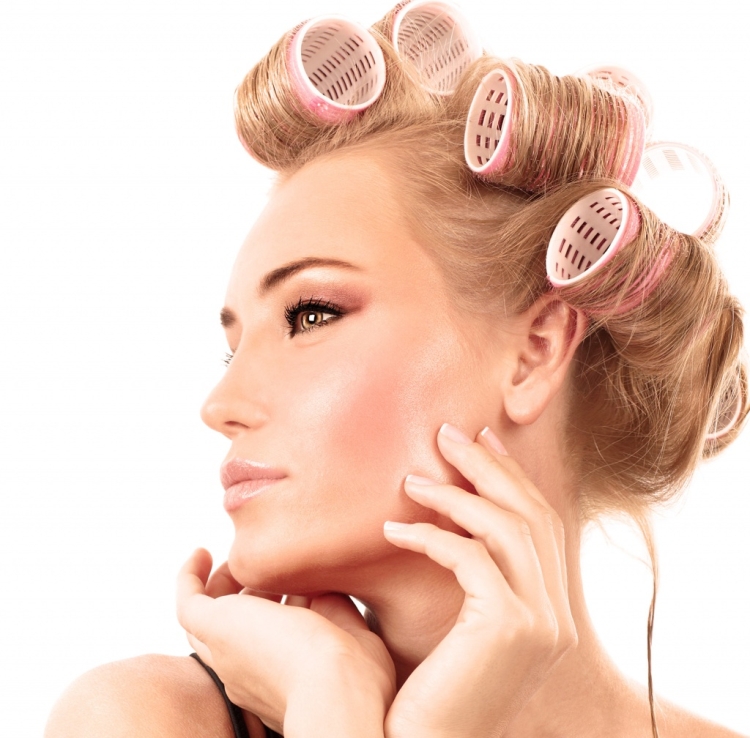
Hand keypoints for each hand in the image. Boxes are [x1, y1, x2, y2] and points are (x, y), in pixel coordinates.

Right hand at [176, 549, 395, 735]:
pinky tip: (201, 553)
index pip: (264, 643)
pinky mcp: (217, 628)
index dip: (279, 609)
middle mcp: (244, 671)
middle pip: (229, 633)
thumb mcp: (350, 634)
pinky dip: (189, 576)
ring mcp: (227, 651)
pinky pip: (188, 601)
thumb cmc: (358, 679)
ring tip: (236, 561)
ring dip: (219, 586)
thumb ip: (334, 607)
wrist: (338, 693)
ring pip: (205, 619)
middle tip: (265, 573)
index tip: (300, 588)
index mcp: (277, 681)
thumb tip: (322, 581)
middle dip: (245, 598)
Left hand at [382, 423, 576, 737]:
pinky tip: (394, 531)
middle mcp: (558, 616)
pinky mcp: (510, 627)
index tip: (479, 443)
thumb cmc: (429, 692)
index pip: (540, 526)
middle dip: (489, 467)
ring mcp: (542, 622)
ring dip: (457, 494)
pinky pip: (471, 558)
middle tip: (448, 433)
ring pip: (508, 528)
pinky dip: (431, 536)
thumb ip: (471, 578)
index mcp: (551, 613)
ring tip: (411, 478)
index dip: (510, 478)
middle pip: (532, 514)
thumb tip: (441, 517)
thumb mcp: (460, 627)